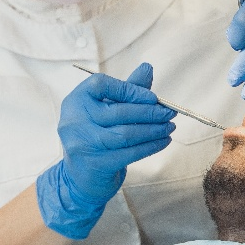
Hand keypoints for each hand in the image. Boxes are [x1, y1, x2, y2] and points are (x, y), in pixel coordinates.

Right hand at [37, 63, 175, 238]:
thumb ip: (126, 89)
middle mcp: (74, 120)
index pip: (101, 84)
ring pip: (126, 134)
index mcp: (76, 100)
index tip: (152, 97)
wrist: (80, 177)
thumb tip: (147, 67)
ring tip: (170, 127)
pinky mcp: (96, 163)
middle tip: (170, 112)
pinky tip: (163, 141)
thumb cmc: (96, 136)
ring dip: (154, 130)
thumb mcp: (106, 109)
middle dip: (150, 112)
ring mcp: (83, 143)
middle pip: (118, 111)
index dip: (129, 89)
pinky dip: (151, 146)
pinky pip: (130, 152)